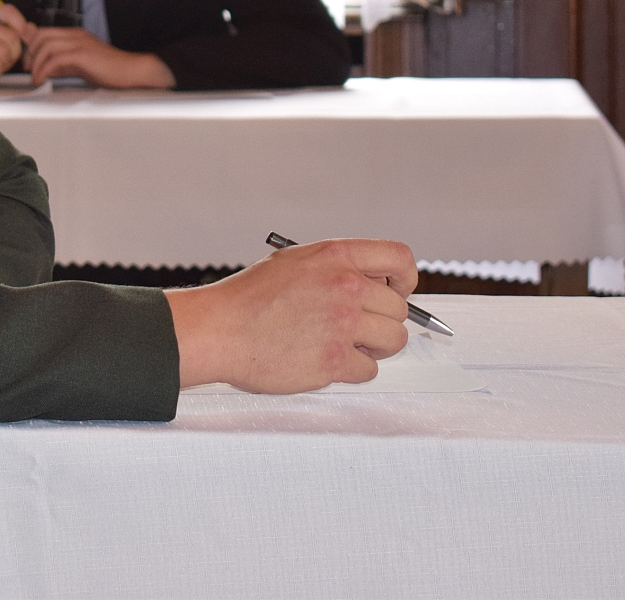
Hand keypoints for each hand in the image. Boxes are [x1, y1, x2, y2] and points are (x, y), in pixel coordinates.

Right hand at [0, 3, 31, 88]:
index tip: (23, 33)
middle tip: (6, 54)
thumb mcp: (11, 42)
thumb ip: (23, 32)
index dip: (20, 22)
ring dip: (6, 60)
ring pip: (4, 50)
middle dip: (15, 49)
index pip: (7, 10)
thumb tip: (31, 28)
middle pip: (11, 35)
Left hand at [21, 26, 175, 88]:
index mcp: (74, 34)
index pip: (43, 32)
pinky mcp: (82, 54)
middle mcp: (75, 34)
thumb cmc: (109, 69)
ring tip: (35, 77)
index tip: (28, 63)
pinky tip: (42, 79)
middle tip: (28, 70)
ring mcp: (79, 42)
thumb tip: (44, 69)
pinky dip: (44, 70)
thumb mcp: (80, 64)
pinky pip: (55, 58)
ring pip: (45, 46)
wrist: (132, 71)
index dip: (31, 47)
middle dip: (29, 53)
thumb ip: (62, 63)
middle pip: (40, 36)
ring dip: (35, 63)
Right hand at [164, 238, 415, 391]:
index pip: (399, 259)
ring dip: (374, 347)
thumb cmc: (248, 299)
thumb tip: (372, 285)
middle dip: (383, 321)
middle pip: (399, 309)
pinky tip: (326, 360)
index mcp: (335, 256)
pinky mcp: (334, 360)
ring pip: (393, 341)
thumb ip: (335, 268)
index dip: (405, 279)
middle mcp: (344, 286)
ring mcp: (342, 324)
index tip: (398, 292)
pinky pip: (369, 370)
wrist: (219, 330)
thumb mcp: (293, 263)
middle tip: (360, 328)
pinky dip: (352, 370)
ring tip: (345, 345)